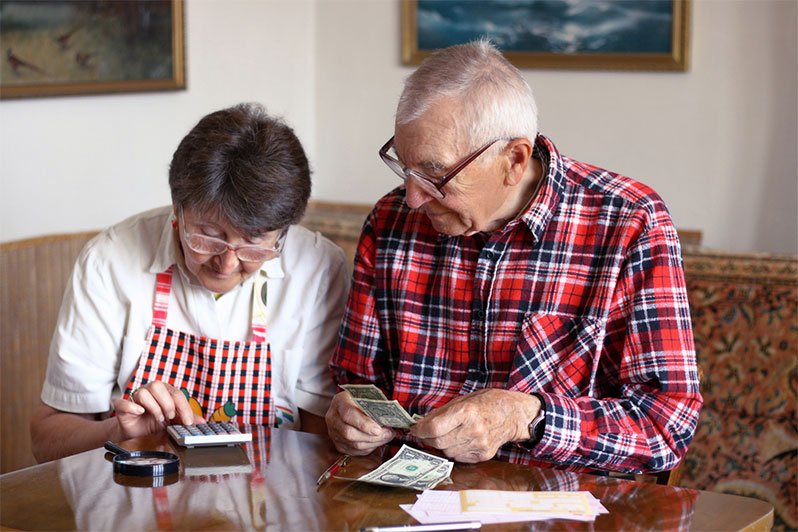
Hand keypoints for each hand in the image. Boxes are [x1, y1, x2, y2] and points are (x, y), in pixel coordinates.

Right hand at [113, 381, 199, 439]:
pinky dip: (132, 407)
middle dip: (167, 403)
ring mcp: (135, 398)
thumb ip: (187, 420)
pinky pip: (123, 402)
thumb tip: (202, 423)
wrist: (136, 435)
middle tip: (170, 417)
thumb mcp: (174, 423)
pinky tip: (140, 413)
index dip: (183, 407)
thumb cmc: (155, 424)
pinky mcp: (122, 407)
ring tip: (158, 418)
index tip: (187, 422)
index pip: (176, 393)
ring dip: (154, 407)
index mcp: (164, 392)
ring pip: (143, 392)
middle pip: (158, 386)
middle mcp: (150, 391)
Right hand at [325, 391, 393, 454]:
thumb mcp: (365, 396)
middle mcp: (333, 418)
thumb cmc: (360, 399)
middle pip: (349, 433)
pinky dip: (368, 448)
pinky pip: (354, 451)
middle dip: (372, 436)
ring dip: (373, 443)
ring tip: (386, 437)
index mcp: (339, 402)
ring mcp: (334, 433)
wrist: (350, 404)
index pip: (348, 414)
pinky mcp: (338, 444)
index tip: (378, 428)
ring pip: (353, 444)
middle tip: (388, 433)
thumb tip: (388, 419)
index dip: (363, 423)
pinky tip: (377, 442)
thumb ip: (374, 406)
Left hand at [409, 388, 540, 462]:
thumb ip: (442, 412)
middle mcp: (473, 430)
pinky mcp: (483, 455)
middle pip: (438, 442)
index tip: (415, 429)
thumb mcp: (464, 399)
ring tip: (447, 434)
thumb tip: (422, 422)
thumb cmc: (488, 402)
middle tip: (425, 433)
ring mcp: (479, 445)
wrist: (514, 414)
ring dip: (441, 444)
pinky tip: (459, 440)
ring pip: (447, 452)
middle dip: (428, 438)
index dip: (420, 430)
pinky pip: (459, 457)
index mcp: (467, 412)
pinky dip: (454, 450)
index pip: (435, 427)